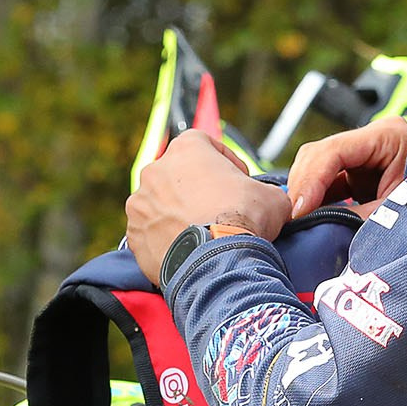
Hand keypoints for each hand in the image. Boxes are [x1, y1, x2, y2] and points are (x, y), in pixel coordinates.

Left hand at [125, 130, 289, 280]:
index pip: (205, 144)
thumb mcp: (273, 197)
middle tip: (218, 210)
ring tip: (201, 234)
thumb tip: (272, 201)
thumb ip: (267, 191)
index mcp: (186, 148)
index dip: (225, 161)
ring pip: (160, 204)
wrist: (218, 262)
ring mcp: (140, 203)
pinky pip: (150, 233)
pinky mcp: (134, 235)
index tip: (238, 181)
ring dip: (177, 214)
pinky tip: (186, 251)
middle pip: (178, 175)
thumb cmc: (244, 219)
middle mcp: (155, 170)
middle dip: (196, 190)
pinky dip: (165, 240)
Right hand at [286, 116, 406, 216]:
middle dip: (303, 188)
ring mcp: (365, 153)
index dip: (309, 182)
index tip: (296, 213)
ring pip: (318, 168)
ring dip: (309, 196)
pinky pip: (329, 183)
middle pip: (318, 156)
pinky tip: (313, 220)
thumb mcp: (398, 214)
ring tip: (301, 224)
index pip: (332, 151)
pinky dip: (319, 201)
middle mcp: (373, 137)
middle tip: (293, 222)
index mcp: (388, 135)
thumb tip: (312, 230)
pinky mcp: (361, 172)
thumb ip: (354, 218)